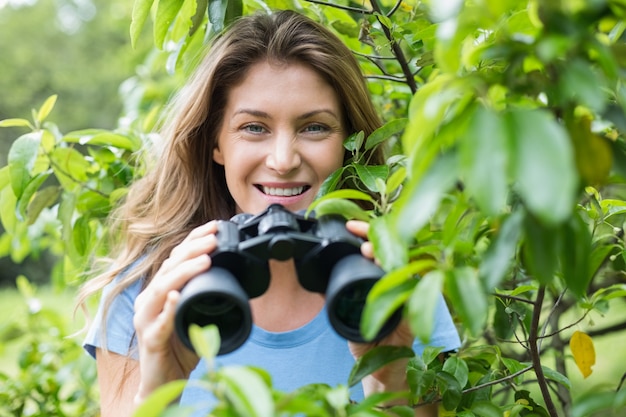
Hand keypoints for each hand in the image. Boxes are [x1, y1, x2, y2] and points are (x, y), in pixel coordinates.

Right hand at [132, 221, 218, 403]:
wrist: (164, 382)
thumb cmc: (180, 346)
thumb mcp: (198, 315)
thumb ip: (207, 298)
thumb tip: (236, 280)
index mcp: (161, 291)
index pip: (176, 258)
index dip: (193, 240)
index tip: (214, 226)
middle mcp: (150, 300)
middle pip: (169, 267)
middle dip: (192, 249)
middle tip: (214, 237)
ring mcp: (146, 319)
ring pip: (162, 289)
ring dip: (184, 272)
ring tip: (204, 260)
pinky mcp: (150, 340)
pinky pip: (158, 322)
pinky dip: (168, 308)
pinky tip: (176, 296)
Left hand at [345, 220, 414, 393]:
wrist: (379, 369)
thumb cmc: (366, 338)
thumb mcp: (345, 311)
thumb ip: (337, 293)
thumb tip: (319, 276)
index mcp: (382, 278)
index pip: (378, 247)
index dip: (366, 232)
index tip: (350, 226)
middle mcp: (398, 282)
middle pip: (393, 249)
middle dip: (377, 238)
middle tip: (361, 238)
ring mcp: (408, 294)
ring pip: (403, 265)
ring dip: (386, 255)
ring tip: (369, 252)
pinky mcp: (413, 312)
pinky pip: (412, 291)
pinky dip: (400, 280)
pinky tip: (388, 273)